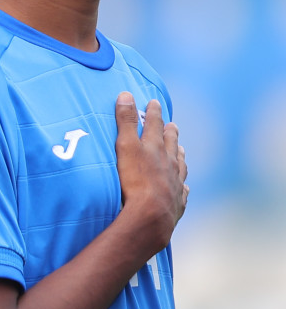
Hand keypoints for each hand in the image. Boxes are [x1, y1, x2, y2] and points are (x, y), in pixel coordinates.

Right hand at [114, 93, 186, 250]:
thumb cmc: (135, 180)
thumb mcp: (125, 147)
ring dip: (179, 156)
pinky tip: (183, 185)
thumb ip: (125, 121)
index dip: (153, 113)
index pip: (155, 125)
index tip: (154, 102)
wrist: (151, 214)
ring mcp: (175, 182)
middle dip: (170, 132)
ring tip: (181, 150)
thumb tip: (126, 94)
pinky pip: (182, 189)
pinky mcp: (177, 201)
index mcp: (156, 148)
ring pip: (180, 164)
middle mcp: (170, 162)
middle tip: (172, 124)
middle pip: (172, 144)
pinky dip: (182, 184)